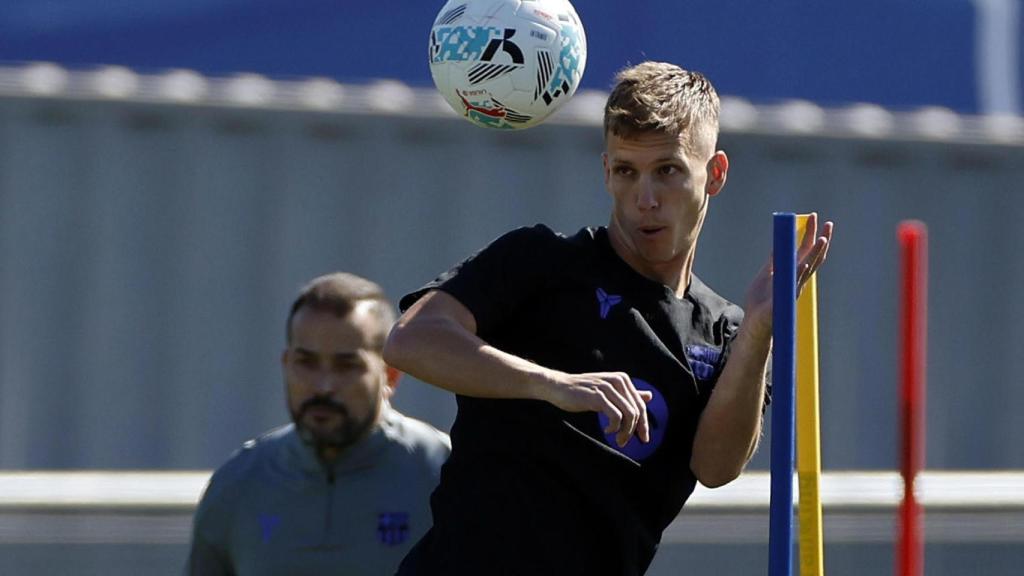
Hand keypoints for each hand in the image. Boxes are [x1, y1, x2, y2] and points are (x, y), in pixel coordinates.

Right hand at [540, 370, 652, 446]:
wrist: (559, 387)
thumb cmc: (583, 391)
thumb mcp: (608, 392)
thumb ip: (628, 394)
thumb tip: (650, 396)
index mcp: (622, 379)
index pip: (640, 405)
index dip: (644, 423)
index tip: (643, 438)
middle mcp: (618, 381)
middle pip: (636, 410)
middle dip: (635, 430)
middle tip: (625, 442)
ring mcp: (608, 387)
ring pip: (628, 414)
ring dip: (625, 431)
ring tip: (618, 440)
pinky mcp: (598, 396)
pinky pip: (616, 416)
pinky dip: (615, 427)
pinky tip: (607, 430)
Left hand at [743, 213, 833, 338]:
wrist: (754, 322)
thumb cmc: (761, 301)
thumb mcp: (766, 274)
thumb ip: (774, 261)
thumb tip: (778, 245)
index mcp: (792, 272)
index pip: (805, 250)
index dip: (810, 234)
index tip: (813, 217)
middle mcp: (796, 279)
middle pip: (813, 256)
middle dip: (821, 240)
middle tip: (828, 223)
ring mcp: (792, 288)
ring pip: (808, 268)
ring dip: (815, 254)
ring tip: (823, 239)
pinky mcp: (784, 299)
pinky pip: (793, 284)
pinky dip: (799, 273)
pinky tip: (804, 262)